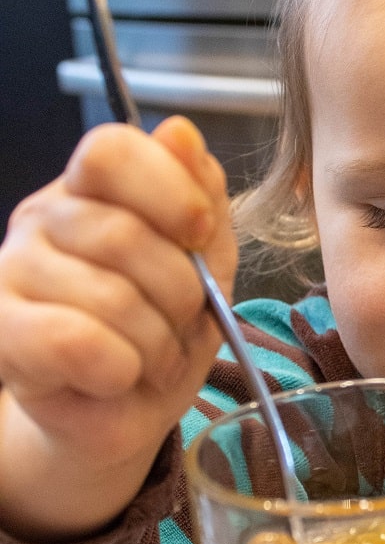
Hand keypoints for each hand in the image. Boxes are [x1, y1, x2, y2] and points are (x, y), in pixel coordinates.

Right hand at [0, 116, 236, 538]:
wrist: (124, 411)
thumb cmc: (163, 331)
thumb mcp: (206, 261)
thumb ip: (200, 195)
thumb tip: (178, 132)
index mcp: (90, 189)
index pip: (110, 151)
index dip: (168, 190)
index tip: (200, 234)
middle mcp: (42, 219)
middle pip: (123, 233)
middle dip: (180, 294)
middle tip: (182, 324)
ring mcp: (14, 272)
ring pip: (110, 297)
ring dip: (157, 343)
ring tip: (153, 358)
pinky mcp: (4, 332)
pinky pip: (76, 341)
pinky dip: (120, 368)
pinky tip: (117, 376)